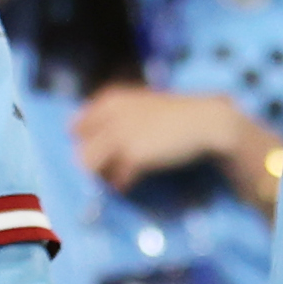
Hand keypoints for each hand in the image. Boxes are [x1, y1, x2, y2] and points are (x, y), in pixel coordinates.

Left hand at [69, 85, 261, 192]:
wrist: (206, 122)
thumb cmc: (175, 115)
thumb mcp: (142, 107)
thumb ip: (117, 117)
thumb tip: (94, 140)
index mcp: (112, 99)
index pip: (76, 125)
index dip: (83, 142)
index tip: (92, 153)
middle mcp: (112, 115)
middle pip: (81, 148)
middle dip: (90, 162)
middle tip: (104, 171)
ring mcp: (122, 135)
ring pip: (91, 165)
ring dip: (102, 175)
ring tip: (116, 179)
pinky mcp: (134, 155)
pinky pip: (116, 178)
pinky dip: (122, 184)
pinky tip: (131, 182)